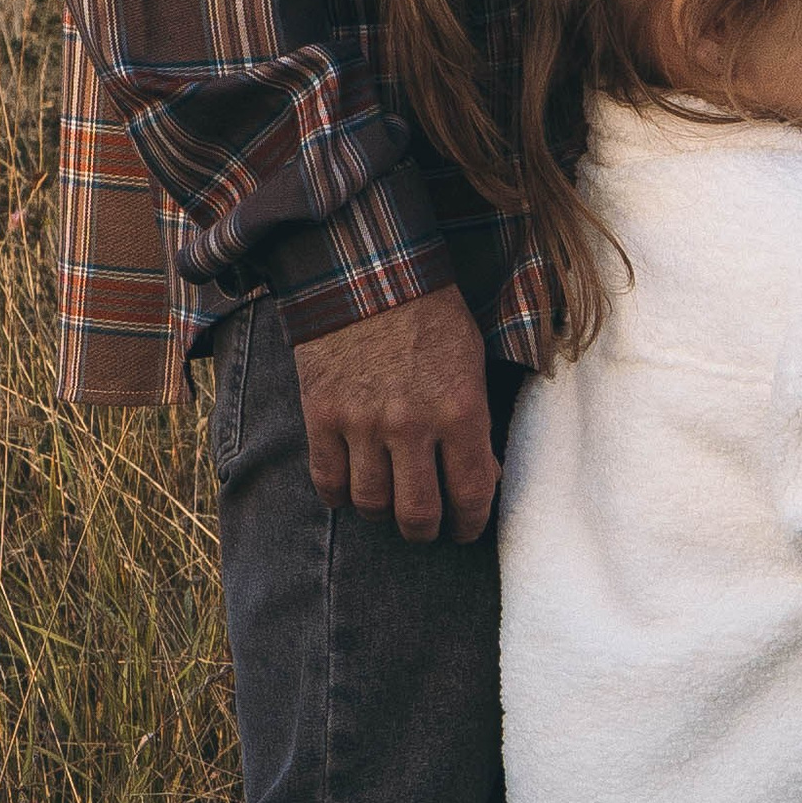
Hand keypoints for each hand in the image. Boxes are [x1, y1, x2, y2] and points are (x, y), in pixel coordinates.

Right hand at [291, 284, 497, 543]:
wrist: (367, 272)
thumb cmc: (430, 316)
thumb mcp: (472, 362)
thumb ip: (476, 423)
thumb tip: (480, 476)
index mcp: (460, 411)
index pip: (471, 495)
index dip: (469, 524)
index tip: (465, 529)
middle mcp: (411, 425)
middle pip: (417, 515)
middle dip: (425, 531)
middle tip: (427, 526)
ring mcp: (361, 423)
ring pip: (371, 503)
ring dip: (382, 512)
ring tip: (389, 503)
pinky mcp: (320, 416)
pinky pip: (328, 481)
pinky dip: (340, 494)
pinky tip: (351, 487)